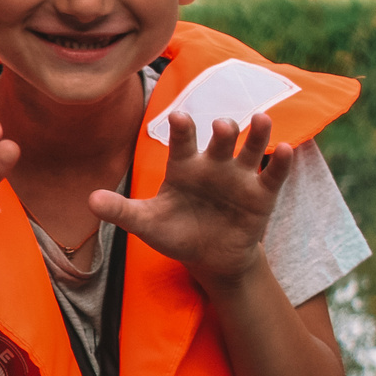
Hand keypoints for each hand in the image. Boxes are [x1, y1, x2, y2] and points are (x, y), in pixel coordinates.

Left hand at [90, 112, 291, 290]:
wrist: (209, 258)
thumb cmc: (176, 233)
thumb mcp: (147, 224)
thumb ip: (121, 211)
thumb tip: (90, 200)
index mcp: (184, 167)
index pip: (181, 142)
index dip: (181, 129)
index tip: (179, 117)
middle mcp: (213, 165)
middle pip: (220, 140)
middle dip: (222, 130)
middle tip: (222, 126)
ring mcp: (238, 177)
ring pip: (250, 148)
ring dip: (257, 134)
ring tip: (260, 120)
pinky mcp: (261, 194)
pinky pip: (272, 175)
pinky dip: (280, 162)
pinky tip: (285, 149)